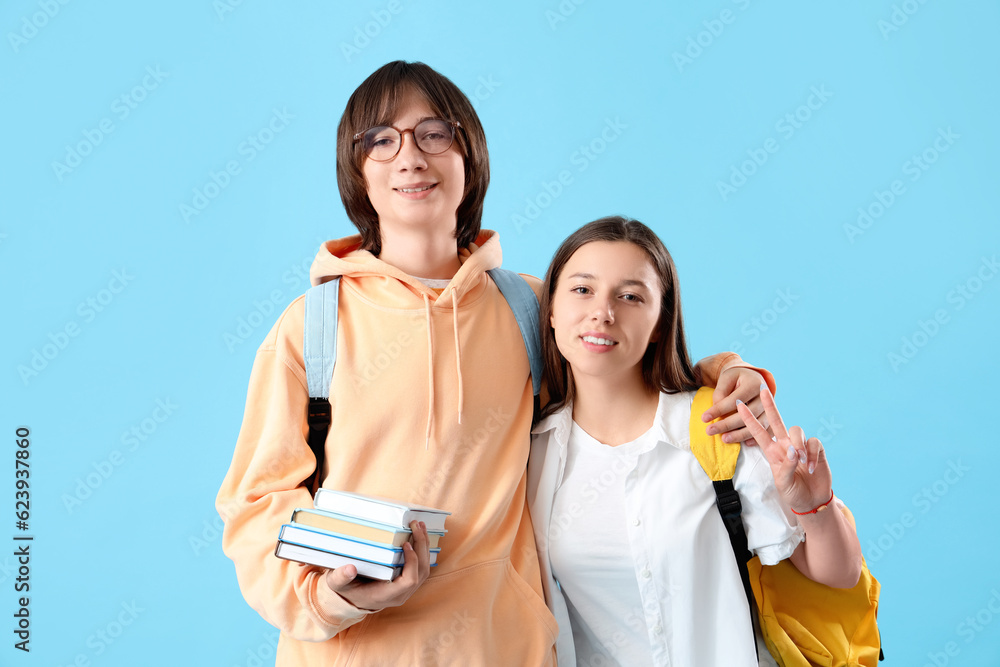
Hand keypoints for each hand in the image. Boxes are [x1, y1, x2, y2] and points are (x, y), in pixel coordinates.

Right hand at [322, 520, 430, 611]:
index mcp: (386, 595)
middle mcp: (400, 595)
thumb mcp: (338, 584)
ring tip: (421, 526)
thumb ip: (341, 577)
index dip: (411, 562)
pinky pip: (421, 568)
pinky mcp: (408, 584)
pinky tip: (420, 536)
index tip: (405, 544)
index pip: (408, 581)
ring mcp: (406, 590)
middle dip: (421, 547)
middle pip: (421, 572)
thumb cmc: (346, 590)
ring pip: (424, 570)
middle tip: (416, 526)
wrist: (352, 599)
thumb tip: (349, 568)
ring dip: (425, 547)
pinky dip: (423, 552)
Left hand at [702, 367, 768, 444]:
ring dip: (740, 434)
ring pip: (758, 425)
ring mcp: (771, 409)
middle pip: (747, 414)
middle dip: (727, 424)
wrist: (752, 379)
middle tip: (709, 431)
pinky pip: (767, 431)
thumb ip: (720, 393)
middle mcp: (765, 398)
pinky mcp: (771, 418)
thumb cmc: (736, 379)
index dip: (719, 410)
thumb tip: (717, 410)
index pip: (735, 400)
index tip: (704, 418)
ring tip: (724, 439)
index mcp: (754, 384)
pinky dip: (758, 438)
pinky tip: (746, 444)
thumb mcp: (726, 379)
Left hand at [736, 385, 832, 515]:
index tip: (738, 405)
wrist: (812, 501)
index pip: (758, 432)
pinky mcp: (816, 449)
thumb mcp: (783, 484)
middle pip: (776, 420)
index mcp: (772, 452)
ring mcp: (800, 446)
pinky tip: (811, 467)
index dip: (748, 419)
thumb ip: (785, 467)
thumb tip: (792, 450)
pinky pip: (814, 442)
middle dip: (769, 404)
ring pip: (796, 430)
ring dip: (798, 444)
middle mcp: (785, 445)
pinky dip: (811, 454)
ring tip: (800, 462)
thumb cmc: (793, 492)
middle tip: (762, 389)